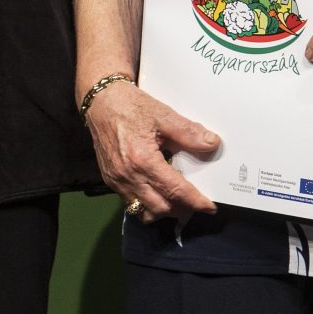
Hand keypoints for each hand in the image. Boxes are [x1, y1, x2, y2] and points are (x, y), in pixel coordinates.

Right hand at [85, 82, 219, 220]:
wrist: (100, 102)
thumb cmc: (130, 106)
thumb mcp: (163, 115)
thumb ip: (188, 132)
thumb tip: (212, 144)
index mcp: (143, 160)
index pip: (174, 190)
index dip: (195, 201)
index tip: (209, 206)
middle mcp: (128, 175)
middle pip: (160, 208)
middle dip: (181, 209)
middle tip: (195, 201)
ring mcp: (117, 180)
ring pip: (143, 211)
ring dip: (163, 210)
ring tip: (176, 200)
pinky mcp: (110, 180)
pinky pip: (131, 203)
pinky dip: (147, 203)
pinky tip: (157, 190)